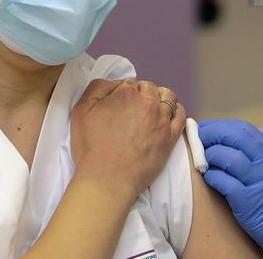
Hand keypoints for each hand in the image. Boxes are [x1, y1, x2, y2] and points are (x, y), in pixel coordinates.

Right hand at [71, 79, 185, 198]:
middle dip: (141, 93)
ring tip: (151, 108)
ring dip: (159, 97)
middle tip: (131, 108)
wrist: (108, 179)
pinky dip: (176, 110)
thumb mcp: (82, 110)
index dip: (123, 91)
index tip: (118, 103)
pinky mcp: (171, 137)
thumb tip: (115, 83)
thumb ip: (97, 88)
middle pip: (149, 88)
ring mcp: (162, 120)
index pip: (129, 82)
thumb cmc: (91, 147)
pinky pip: (181, 115)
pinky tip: (168, 115)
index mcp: (126, 93)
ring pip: (168, 97)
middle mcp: (148, 103)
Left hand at [199, 119, 262, 258]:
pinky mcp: (247, 201)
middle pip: (234, 136)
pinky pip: (223, 182)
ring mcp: (257, 181)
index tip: (208, 128)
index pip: (244, 129)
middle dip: (212, 133)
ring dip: (210, 155)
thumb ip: (260, 157)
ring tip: (204, 161)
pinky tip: (209, 177)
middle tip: (199, 138)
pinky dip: (212, 176)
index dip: (221, 125)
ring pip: (227, 157)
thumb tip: (230, 144)